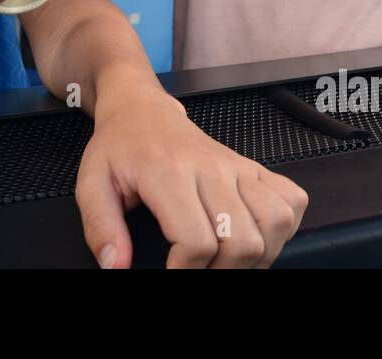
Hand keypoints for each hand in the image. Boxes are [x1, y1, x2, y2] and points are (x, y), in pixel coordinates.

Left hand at [76, 86, 307, 267]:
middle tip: (197, 269)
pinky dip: (282, 227)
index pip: (197, 240)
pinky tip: (254, 235)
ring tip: (226, 261)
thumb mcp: (91, 183)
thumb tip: (116, 266)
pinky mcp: (252, 165)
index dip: (186, 272)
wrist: (142, 108)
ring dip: (256, 256)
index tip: (171, 273)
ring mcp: (236, 165)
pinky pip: (291, 199)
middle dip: (221, 272)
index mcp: (168, 172)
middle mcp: (210, 167)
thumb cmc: (118, 146)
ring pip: (274, 223)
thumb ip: (100, 227)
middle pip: (241, 240)